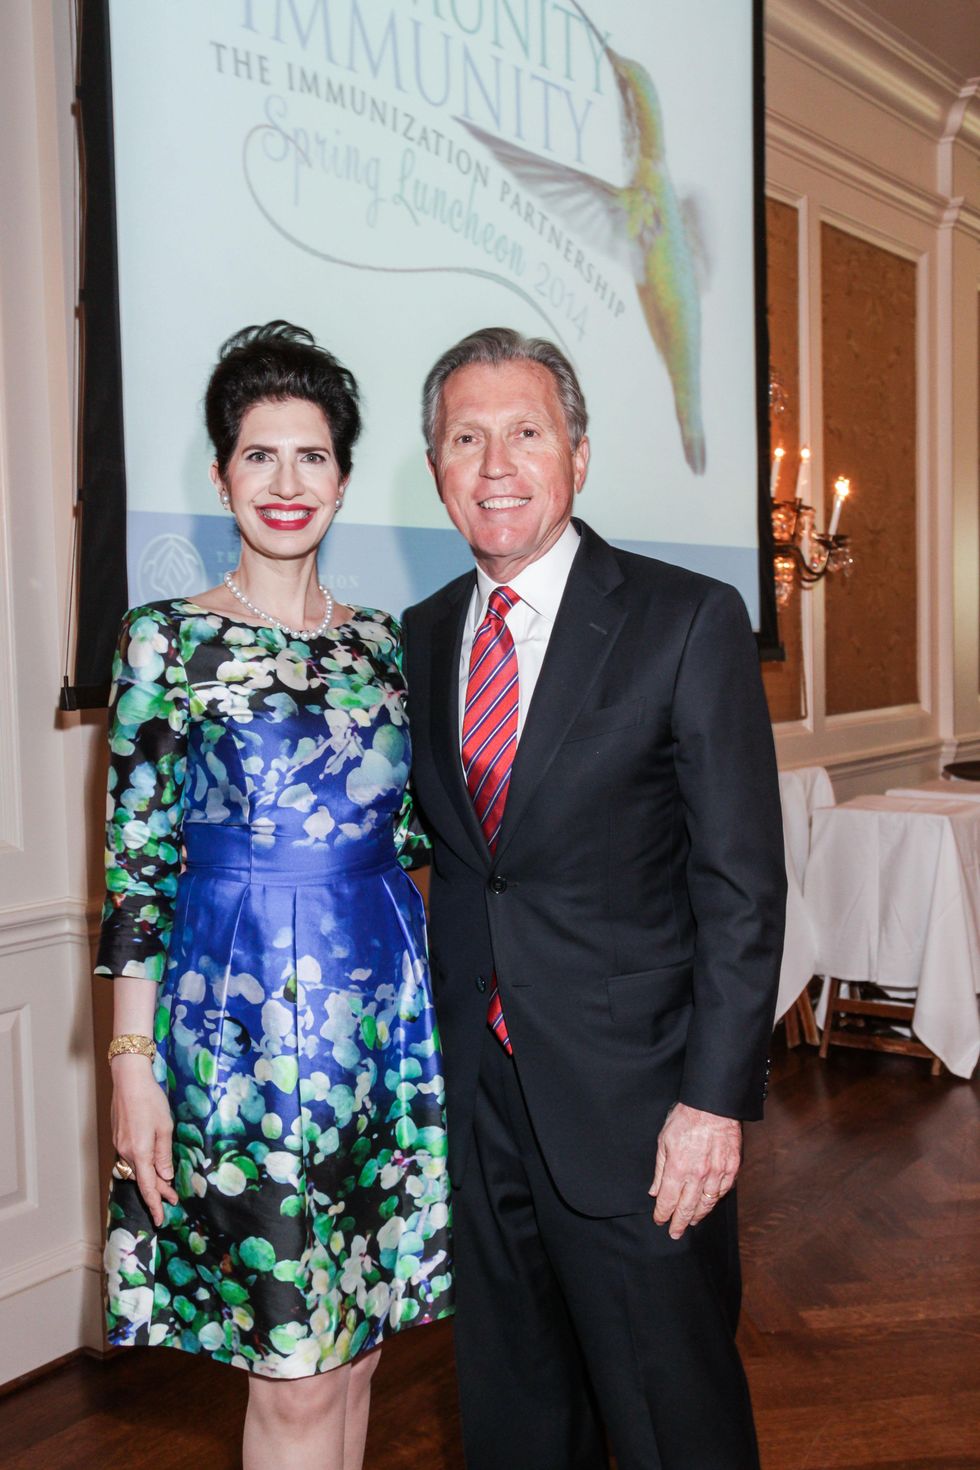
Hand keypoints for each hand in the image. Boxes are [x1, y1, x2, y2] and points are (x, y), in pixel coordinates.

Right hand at [110, 1055, 176, 1227]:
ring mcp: (120, 1145)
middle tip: (173, 1200)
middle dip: (157, 1191)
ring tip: (166, 1185)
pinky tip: (152, 1164)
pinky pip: (132, 1158)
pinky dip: (143, 1165)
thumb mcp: (164, 1128)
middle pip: (142, 1179)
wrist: (128, 1080)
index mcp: (139, 1152)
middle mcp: (126, 1153)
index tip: (160, 1218)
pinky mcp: (119, 1137)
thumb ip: (163, 1155)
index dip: (155, 1204)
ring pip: (136, 1169)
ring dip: (150, 1178)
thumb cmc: (150, 1100)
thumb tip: (164, 1177)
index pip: (147, 1186)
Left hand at [649, 1102, 740, 1239]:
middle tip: (675, 1233)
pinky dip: (714, 1200)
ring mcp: (717, 1173)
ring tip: (691, 1222)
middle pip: (687, 1208)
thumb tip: (654, 1191)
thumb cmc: (686, 1118)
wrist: (713, 1105)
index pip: (668, 1200)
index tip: (659, 1220)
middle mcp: (698, 1175)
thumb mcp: (664, 1141)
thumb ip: (660, 1170)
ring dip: (698, 1215)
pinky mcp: (732, 1168)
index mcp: (679, 1168)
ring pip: (707, 1203)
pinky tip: (709, 1203)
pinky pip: (723, 1191)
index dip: (662, 1214)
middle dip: (679, 1223)